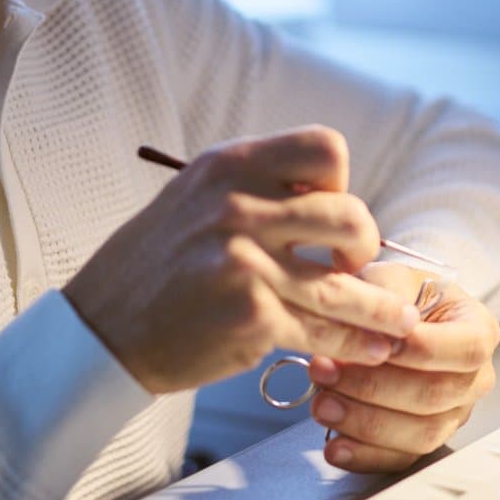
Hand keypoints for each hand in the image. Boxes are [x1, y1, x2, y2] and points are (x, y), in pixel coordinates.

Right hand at [64, 126, 420, 395]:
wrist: (99, 331)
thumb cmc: (152, 268)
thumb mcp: (194, 199)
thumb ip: (254, 189)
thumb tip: (329, 199)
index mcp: (229, 166)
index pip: (325, 148)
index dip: (339, 183)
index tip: (328, 214)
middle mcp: (238, 206)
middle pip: (349, 215)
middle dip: (365, 247)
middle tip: (354, 268)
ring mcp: (245, 262)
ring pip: (344, 284)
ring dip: (379, 309)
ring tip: (399, 325)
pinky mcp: (249, 317)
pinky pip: (321, 330)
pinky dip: (350, 345)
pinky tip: (366, 351)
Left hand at [306, 260, 499, 472]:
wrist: (394, 319)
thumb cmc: (398, 297)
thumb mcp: (393, 277)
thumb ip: (386, 293)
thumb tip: (372, 327)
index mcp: (479, 330)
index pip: (464, 349)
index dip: (415, 351)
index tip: (369, 344)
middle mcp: (475, 379)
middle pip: (434, 395)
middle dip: (373, 387)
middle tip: (325, 372)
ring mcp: (453, 415)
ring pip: (420, 433)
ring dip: (365, 422)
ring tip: (322, 404)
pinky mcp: (426, 442)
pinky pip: (402, 459)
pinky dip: (366, 456)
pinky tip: (335, 446)